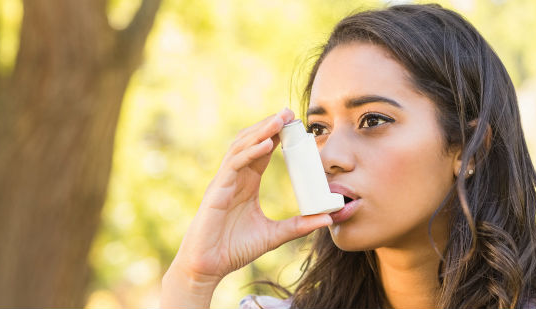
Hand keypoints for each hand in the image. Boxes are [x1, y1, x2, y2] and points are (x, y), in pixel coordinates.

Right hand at [165, 107, 332, 284]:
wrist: (208, 267)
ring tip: (279, 120)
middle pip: (251, 142)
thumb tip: (327, 219)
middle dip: (269, 126)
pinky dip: (249, 154)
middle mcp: (235, 178)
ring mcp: (224, 182)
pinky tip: (265, 145)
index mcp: (246, 183)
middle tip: (289, 111)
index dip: (277, 136)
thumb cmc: (234, 249)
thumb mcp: (274, 235)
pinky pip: (234, 165)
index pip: (262, 151)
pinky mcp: (217, 191)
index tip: (295, 124)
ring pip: (241, 148)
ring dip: (260, 132)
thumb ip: (299, 225)